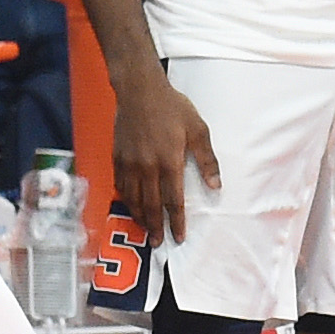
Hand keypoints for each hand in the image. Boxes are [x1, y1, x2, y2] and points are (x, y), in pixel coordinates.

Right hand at [111, 66, 222, 244]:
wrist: (140, 90)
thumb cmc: (172, 107)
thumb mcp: (198, 129)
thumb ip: (207, 160)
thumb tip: (216, 185)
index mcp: (169, 162)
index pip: (173, 200)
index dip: (176, 221)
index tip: (179, 236)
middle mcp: (148, 167)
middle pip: (151, 205)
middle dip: (156, 227)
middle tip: (159, 243)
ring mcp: (130, 163)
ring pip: (134, 199)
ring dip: (140, 217)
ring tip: (145, 230)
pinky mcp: (118, 157)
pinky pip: (121, 186)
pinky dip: (126, 200)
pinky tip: (130, 206)